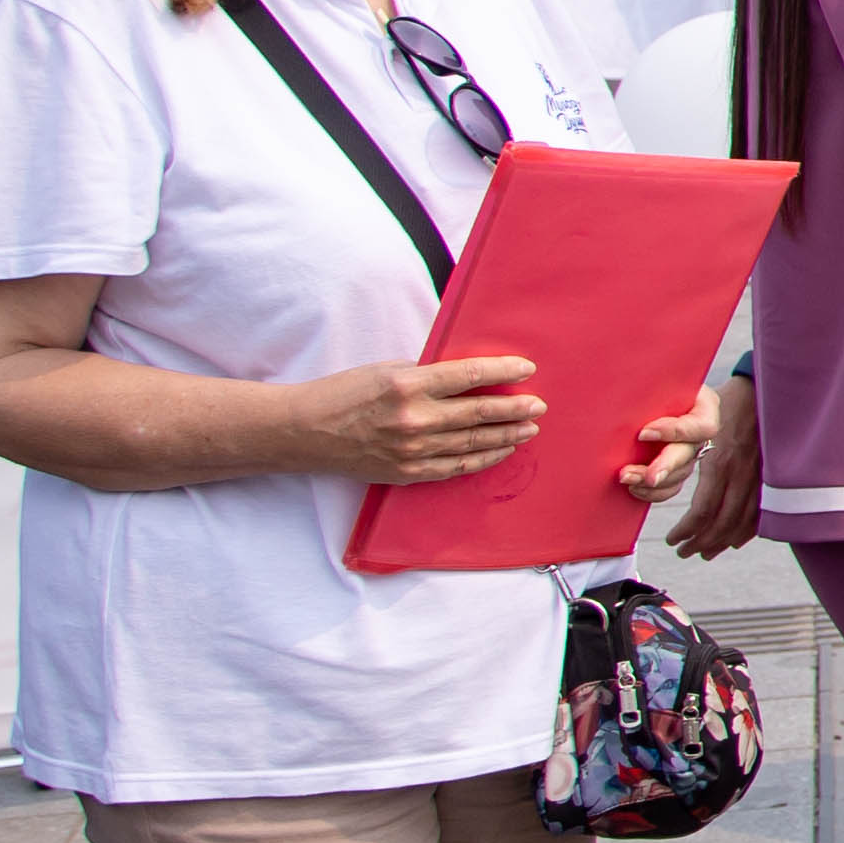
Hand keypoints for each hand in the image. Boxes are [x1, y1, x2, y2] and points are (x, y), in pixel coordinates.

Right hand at [294, 353, 551, 486]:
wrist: (304, 432)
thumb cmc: (344, 393)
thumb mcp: (386, 371)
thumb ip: (427, 375)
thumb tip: (469, 376)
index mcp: (409, 386)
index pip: (469, 376)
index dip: (503, 372)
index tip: (527, 369)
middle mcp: (415, 419)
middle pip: (479, 413)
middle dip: (515, 409)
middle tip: (539, 405)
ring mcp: (413, 450)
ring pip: (474, 442)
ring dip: (507, 435)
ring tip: (530, 428)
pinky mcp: (408, 473)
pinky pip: (457, 467)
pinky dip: (484, 458)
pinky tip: (501, 450)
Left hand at [660, 377, 760, 555]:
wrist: (769, 390)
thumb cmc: (727, 400)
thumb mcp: (697, 415)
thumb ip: (677, 439)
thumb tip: (649, 457)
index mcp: (721, 462)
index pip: (702, 512)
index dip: (685, 531)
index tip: (672, 538)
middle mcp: (742, 475)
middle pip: (721, 524)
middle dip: (700, 543)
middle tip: (683, 551)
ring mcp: (761, 479)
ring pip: (741, 524)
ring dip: (721, 543)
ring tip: (704, 552)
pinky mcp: (773, 479)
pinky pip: (761, 515)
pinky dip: (746, 533)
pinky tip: (733, 541)